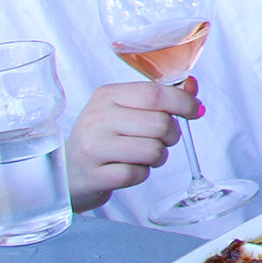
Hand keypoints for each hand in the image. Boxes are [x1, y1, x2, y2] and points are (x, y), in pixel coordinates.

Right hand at [65, 78, 196, 211]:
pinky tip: (127, 169)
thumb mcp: (126, 110)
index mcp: (106, 95)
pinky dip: (141, 174)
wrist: (65, 171)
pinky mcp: (93, 175)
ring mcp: (92, 147)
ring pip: (153, 150)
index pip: (155, 93)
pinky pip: (138, 174)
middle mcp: (97, 118)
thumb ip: (160, 97)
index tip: (196, 111)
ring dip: (158, 157)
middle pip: (160, 124)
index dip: (184, 102)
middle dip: (172, 135)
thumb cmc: (103, 138)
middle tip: (161, 140)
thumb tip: (192, 86)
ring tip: (142, 156)